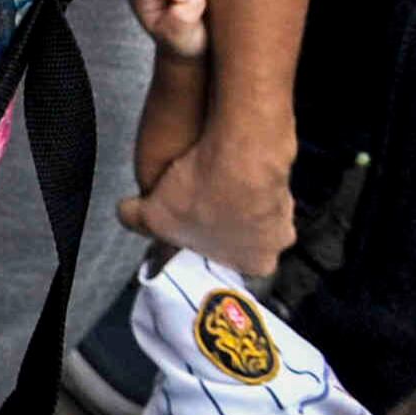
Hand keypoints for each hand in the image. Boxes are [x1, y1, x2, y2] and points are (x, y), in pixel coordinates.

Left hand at [118, 126, 298, 273]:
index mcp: (256, 264)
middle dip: (214, 218)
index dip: (199, 243)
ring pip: (248, 204)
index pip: (225, 262)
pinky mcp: (286, 173)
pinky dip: (237, 168)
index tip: (183, 224)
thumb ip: (137, 221)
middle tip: (189, 198)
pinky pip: (254, 175)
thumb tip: (128, 214)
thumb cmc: (204, 195)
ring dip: (226, 192)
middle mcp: (279, 241)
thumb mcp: (154, 216)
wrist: (242, 150)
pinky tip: (215, 157)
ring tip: (200, 174)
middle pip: (238, 233)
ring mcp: (287, 206)